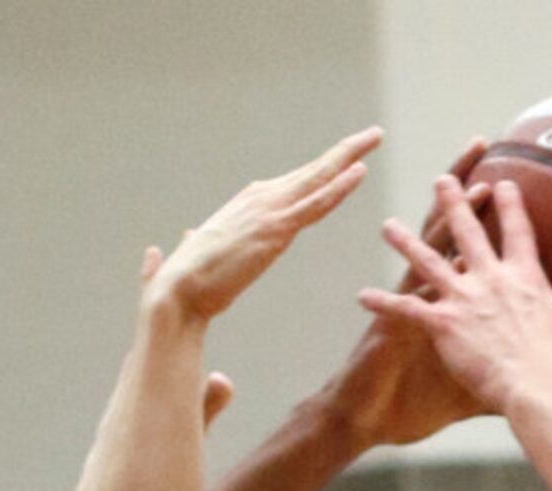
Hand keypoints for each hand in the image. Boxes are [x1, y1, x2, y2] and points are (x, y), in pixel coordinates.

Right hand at [144, 127, 381, 324]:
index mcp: (248, 205)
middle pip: (312, 171)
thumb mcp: (194, 257)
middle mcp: (260, 199)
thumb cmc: (186, 283)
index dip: (321, 171)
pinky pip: (315, 205)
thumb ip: (191, 245)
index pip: (295, 184)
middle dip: (344, 151)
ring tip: (374, 137)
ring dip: (348, 156)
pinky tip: (360, 171)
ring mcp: (269, 212)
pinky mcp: (275, 230)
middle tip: (373, 134)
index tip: (345, 158)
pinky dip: (339, 187)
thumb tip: (178, 243)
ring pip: (318, 179)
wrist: (178, 295)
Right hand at [329, 142, 497, 447]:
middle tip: (481, 144)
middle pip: (454, 229)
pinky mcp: (397, 326)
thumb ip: (509, 369)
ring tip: (460, 185)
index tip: (510, 172)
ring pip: (431, 250)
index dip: (492, 211)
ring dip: (445, 218)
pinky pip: (406, 295)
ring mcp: (416, 305)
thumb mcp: (476, 385)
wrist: (370, 417)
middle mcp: (437, 293)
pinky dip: (417, 270)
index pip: (476, 244)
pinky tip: (422, 255)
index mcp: (456, 300)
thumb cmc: (417, 402)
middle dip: (465, 188)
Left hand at [357, 176, 551, 415]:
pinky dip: (383, 303)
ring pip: (428, 261)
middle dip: (454, 203)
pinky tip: (361, 294)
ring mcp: (463, 299)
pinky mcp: (441, 323)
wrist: (537, 385)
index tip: (503, 180)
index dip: (511, 204)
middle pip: (468, 232)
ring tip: (388, 224)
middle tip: (441, 180)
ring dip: (406, 242)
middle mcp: (490, 280)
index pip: (518, 232)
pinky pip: (406, 310)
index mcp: (524, 278)